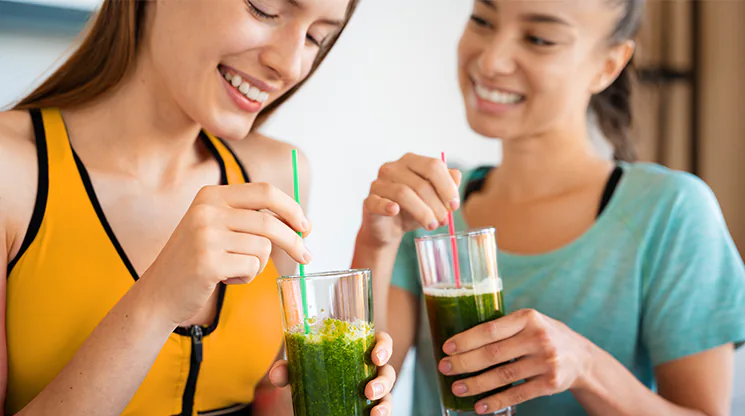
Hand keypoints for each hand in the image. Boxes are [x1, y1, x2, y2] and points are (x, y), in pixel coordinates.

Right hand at [140, 182, 311, 326]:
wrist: (159, 292)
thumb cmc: (198, 261)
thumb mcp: (224, 231)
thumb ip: (260, 223)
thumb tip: (307, 226)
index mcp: (212, 195)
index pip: (265, 191)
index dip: (291, 208)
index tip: (306, 226)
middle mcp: (207, 210)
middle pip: (270, 221)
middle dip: (294, 241)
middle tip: (306, 257)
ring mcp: (205, 235)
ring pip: (263, 248)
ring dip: (259, 264)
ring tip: (236, 268)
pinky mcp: (208, 262)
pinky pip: (252, 267)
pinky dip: (247, 276)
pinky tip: (225, 278)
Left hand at [269, 332, 395, 415]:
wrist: (313, 390)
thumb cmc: (315, 367)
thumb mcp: (302, 365)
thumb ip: (289, 367)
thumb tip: (277, 374)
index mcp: (361, 348)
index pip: (382, 342)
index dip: (384, 347)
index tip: (375, 357)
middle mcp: (371, 368)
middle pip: (387, 370)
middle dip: (383, 382)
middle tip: (369, 391)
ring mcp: (372, 388)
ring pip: (388, 394)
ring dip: (385, 404)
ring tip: (374, 414)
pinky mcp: (369, 406)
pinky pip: (381, 409)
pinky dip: (381, 414)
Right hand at [359, 153, 461, 246]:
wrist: (390, 229)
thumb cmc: (413, 209)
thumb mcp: (434, 197)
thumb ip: (447, 184)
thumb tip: (456, 176)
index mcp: (411, 161)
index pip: (433, 166)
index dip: (447, 186)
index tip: (455, 206)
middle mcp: (393, 168)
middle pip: (420, 182)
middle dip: (436, 204)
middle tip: (444, 221)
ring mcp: (378, 183)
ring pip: (404, 193)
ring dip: (422, 212)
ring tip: (432, 225)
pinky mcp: (369, 200)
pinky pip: (378, 202)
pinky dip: (387, 206)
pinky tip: (395, 212)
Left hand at [437, 309, 593, 413]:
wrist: (582, 358)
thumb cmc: (545, 336)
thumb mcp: (530, 322)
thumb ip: (505, 326)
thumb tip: (463, 338)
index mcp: (528, 318)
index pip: (490, 329)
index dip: (466, 340)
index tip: (447, 347)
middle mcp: (538, 338)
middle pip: (493, 353)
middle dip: (464, 363)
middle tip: (445, 368)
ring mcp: (545, 361)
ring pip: (503, 376)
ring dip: (476, 384)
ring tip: (458, 388)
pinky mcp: (550, 383)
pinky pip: (518, 394)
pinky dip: (497, 401)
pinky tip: (480, 406)